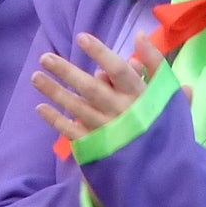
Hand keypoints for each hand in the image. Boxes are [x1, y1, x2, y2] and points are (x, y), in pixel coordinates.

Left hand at [32, 33, 161, 144]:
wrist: (162, 170)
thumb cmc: (165, 127)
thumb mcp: (169, 95)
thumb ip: (156, 66)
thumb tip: (141, 36)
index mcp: (139, 97)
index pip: (118, 70)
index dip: (100, 53)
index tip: (81, 37)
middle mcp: (120, 112)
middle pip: (90, 87)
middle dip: (66, 72)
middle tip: (44, 58)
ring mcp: (105, 130)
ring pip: (77, 108)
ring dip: (54, 92)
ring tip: (35, 77)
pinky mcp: (96, 147)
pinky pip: (72, 132)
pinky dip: (55, 120)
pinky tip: (40, 107)